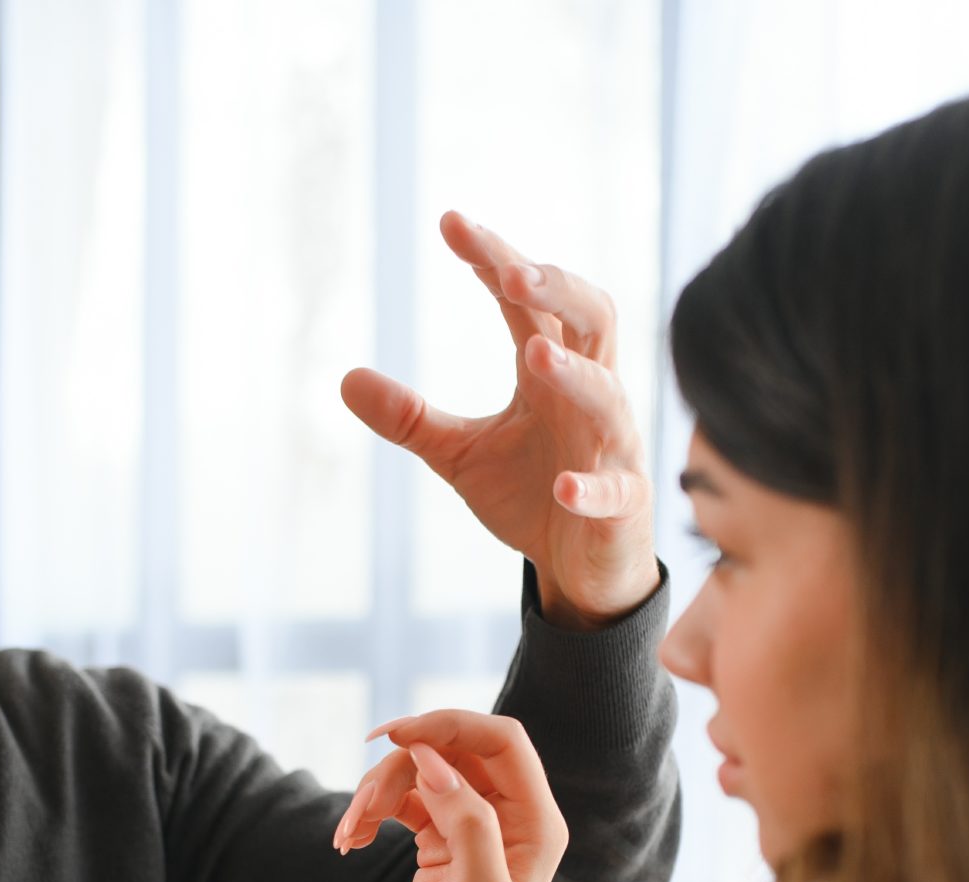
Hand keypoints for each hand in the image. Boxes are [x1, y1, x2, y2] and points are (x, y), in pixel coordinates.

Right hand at [334, 710, 567, 881]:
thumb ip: (466, 820)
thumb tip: (435, 762)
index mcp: (534, 821)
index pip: (501, 738)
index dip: (449, 725)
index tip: (396, 737)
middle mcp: (509, 816)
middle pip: (452, 750)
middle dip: (401, 765)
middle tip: (363, 804)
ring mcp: (472, 826)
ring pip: (420, 773)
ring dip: (377, 792)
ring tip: (349, 834)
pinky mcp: (439, 841)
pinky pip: (402, 802)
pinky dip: (372, 812)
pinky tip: (349, 841)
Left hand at [341, 212, 654, 629]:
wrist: (581, 570)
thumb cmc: (531, 496)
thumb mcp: (460, 455)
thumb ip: (411, 418)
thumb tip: (345, 378)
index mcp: (550, 373)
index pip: (528, 303)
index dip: (496, 261)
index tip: (451, 224)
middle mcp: (590, 396)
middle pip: (592, 318)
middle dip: (555, 288)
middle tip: (508, 272)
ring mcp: (613, 448)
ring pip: (608, 395)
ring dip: (572, 374)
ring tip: (533, 355)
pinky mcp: (624, 504)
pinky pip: (613, 489)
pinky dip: (589, 487)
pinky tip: (561, 486)